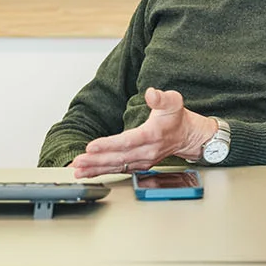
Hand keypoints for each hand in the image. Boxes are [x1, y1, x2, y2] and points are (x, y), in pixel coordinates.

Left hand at [69, 88, 216, 177]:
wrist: (187, 136)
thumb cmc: (176, 118)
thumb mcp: (173, 101)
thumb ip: (161, 98)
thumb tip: (151, 93)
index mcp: (153, 135)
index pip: (128, 142)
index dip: (108, 145)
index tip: (91, 146)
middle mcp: (147, 151)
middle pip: (119, 158)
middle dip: (96, 160)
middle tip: (78, 161)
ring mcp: (143, 161)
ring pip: (117, 166)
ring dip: (96, 169)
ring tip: (78, 170)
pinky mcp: (139, 165)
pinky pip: (119, 170)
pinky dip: (102, 172)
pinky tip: (89, 173)